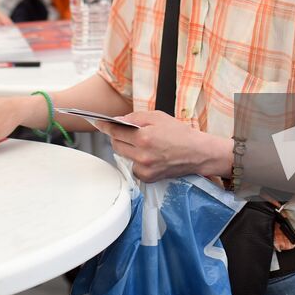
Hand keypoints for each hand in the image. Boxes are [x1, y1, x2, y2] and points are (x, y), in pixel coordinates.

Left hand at [102, 110, 230, 181]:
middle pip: (116, 145)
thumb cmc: (180, 133)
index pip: (116, 131)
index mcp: (144, 137)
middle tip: (125, 131)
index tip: (98, 123)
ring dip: (127, 148)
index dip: (105, 126)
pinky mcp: (148, 178)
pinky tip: (148, 154)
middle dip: (118, 136)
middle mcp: (142, 155)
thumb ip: (136, 117)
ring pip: (123, 156)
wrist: (197, 153)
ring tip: (141, 143)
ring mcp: (144, 169)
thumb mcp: (158, 117)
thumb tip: (118, 120)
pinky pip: (133, 166)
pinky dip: (135, 160)